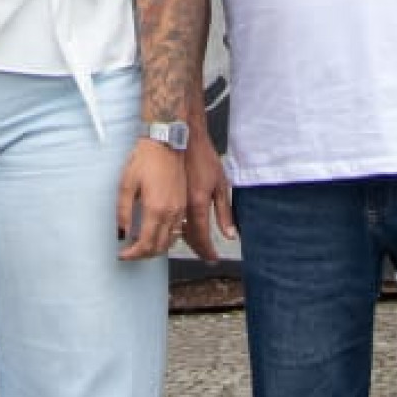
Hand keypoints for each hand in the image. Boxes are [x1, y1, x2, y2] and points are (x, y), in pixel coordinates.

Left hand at [116, 136, 186, 260]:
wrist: (165, 143)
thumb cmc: (144, 160)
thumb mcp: (126, 184)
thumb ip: (123, 211)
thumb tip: (122, 233)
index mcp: (155, 210)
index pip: (145, 244)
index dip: (132, 254)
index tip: (122, 254)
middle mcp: (171, 214)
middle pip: (158, 248)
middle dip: (143, 255)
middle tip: (130, 253)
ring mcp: (180, 210)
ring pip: (170, 242)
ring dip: (155, 249)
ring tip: (140, 245)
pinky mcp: (184, 205)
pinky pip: (177, 231)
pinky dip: (166, 239)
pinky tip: (155, 233)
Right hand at [183, 134, 233, 263]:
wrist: (181, 137)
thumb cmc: (203, 156)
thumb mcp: (220, 183)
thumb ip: (224, 212)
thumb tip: (231, 235)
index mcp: (199, 204)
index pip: (202, 238)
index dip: (208, 251)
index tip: (213, 259)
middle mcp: (183, 207)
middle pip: (189, 238)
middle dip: (198, 248)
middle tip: (207, 254)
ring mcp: (172, 202)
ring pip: (177, 230)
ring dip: (187, 240)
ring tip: (197, 244)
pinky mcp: (165, 196)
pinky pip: (171, 219)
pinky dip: (178, 227)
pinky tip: (183, 227)